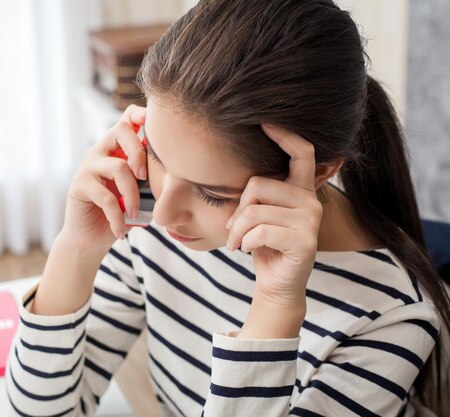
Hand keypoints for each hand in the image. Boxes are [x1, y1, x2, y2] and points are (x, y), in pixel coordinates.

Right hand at [61, 105, 147, 251]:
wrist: (90, 239)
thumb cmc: (119, 214)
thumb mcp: (139, 195)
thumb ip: (151, 181)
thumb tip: (178, 179)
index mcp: (117, 148)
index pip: (127, 119)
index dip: (140, 114)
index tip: (156, 124)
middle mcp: (100, 151)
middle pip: (121, 131)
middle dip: (140, 153)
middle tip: (146, 178)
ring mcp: (88, 167)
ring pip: (118, 166)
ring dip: (133, 194)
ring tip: (135, 214)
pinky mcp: (78, 186)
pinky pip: (106, 197)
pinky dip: (118, 216)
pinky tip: (121, 230)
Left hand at [226, 124, 322, 311]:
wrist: (276, 283)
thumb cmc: (263, 245)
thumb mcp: (256, 214)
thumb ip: (255, 193)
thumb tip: (230, 162)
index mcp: (300, 189)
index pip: (301, 152)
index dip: (284, 135)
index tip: (264, 121)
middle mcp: (311, 200)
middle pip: (259, 184)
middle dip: (238, 209)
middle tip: (234, 229)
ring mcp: (311, 220)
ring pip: (256, 210)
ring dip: (237, 231)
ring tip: (237, 243)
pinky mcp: (306, 241)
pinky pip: (260, 231)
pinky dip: (245, 242)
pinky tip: (247, 250)